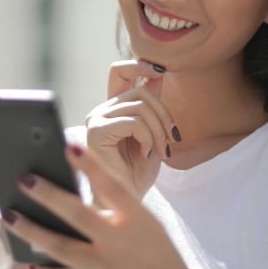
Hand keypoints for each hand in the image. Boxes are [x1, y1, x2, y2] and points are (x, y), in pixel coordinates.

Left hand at [0, 144, 191, 268]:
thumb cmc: (154, 247)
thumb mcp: (145, 219)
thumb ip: (116, 201)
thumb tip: (76, 173)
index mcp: (138, 219)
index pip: (112, 185)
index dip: (90, 164)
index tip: (68, 144)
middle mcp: (121, 242)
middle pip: (79, 215)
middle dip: (48, 195)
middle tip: (23, 178)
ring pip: (63, 249)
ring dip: (33, 232)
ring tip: (7, 216)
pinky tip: (30, 260)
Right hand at [85, 60, 177, 198]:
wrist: (124, 204)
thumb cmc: (137, 173)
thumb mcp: (152, 132)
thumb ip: (151, 105)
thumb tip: (159, 71)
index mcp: (113, 109)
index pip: (120, 70)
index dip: (140, 64)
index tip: (161, 72)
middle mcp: (101, 110)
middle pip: (140, 89)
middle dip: (164, 114)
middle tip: (171, 141)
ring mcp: (96, 119)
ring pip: (140, 105)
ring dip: (159, 130)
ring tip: (159, 152)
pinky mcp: (96, 131)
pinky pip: (134, 122)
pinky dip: (148, 138)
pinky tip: (146, 154)